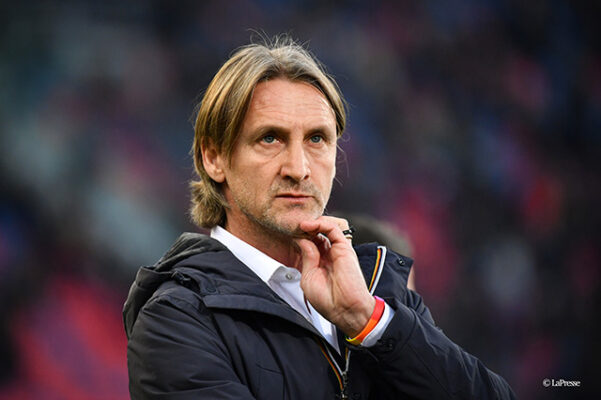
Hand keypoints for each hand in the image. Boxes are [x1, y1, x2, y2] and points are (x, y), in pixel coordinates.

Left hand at [294, 216, 375, 336]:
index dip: (299, 236)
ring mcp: (336, 250)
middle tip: (292, 226)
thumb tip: (301, 239)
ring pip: (326, 226)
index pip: (309, 242)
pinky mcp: (345, 247)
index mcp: (319, 262)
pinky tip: (308, 226)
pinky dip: (321, 224)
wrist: (345, 310)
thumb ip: (306, 257)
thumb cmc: (328, 301)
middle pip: (317, 232)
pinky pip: (334, 228)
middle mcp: (328, 254)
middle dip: (304, 228)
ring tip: (301, 225)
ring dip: (313, 223)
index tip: (288, 233)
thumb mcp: (308, 277)